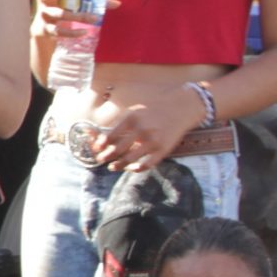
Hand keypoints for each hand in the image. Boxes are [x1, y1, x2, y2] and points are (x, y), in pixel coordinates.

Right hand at [33, 0, 120, 38]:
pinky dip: (71, 33)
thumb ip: (96, 0)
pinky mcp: (45, 29)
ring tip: (94, 18)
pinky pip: (58, 31)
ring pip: (58, 13)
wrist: (45, 25)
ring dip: (77, 15)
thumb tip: (118, 4)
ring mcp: (44, 13)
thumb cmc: (65, 6)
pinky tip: (84, 32)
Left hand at [93, 85, 207, 171]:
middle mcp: (141, 130)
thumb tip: (104, 137)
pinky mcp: (163, 150)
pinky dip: (136, 169)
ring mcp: (152, 141)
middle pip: (117, 149)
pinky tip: (131, 168)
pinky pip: (146, 165)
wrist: (180, 107)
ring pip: (129, 159)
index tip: (96, 149)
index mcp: (131, 119)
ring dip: (118, 165)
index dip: (101, 145)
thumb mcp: (136, 110)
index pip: (110, 136)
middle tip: (100, 160)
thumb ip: (121, 123)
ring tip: (112, 167)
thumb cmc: (154, 109)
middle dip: (106, 157)